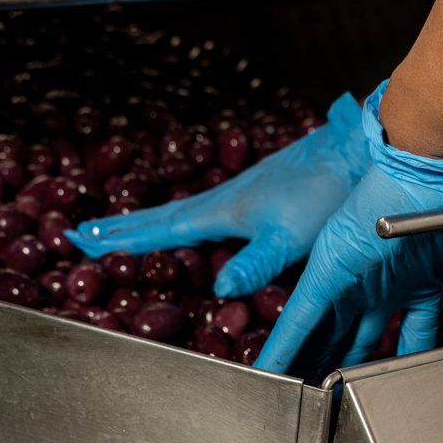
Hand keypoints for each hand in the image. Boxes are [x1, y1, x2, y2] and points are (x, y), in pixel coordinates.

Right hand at [67, 94, 367, 298]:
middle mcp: (227, 201)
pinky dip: (188, 223)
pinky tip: (198, 229)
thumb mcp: (291, 237)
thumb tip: (218, 288)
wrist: (360, 154)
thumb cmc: (328, 193)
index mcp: (224, 211)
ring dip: (152, 225)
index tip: (82, 239)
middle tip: (84, 233)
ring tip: (127, 233)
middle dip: (124, 228)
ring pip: (186, 214)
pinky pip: (210, 215)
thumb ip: (255, 263)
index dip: (123, 237)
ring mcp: (245, 197)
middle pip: (163, 218)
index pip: (160, 228)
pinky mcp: (266, 197)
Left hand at [257, 82, 442, 374]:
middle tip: (328, 398)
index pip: (407, 335)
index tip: (389, 390)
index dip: (398, 365)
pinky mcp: (329, 269)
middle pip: (357, 337)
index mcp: (419, 279)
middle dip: (343, 367)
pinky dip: (285, 345)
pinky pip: (300, 315)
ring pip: (324, 332)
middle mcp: (384, 280)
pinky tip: (269, 371)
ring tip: (292, 397)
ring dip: (309, 363)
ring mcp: (355, 276)